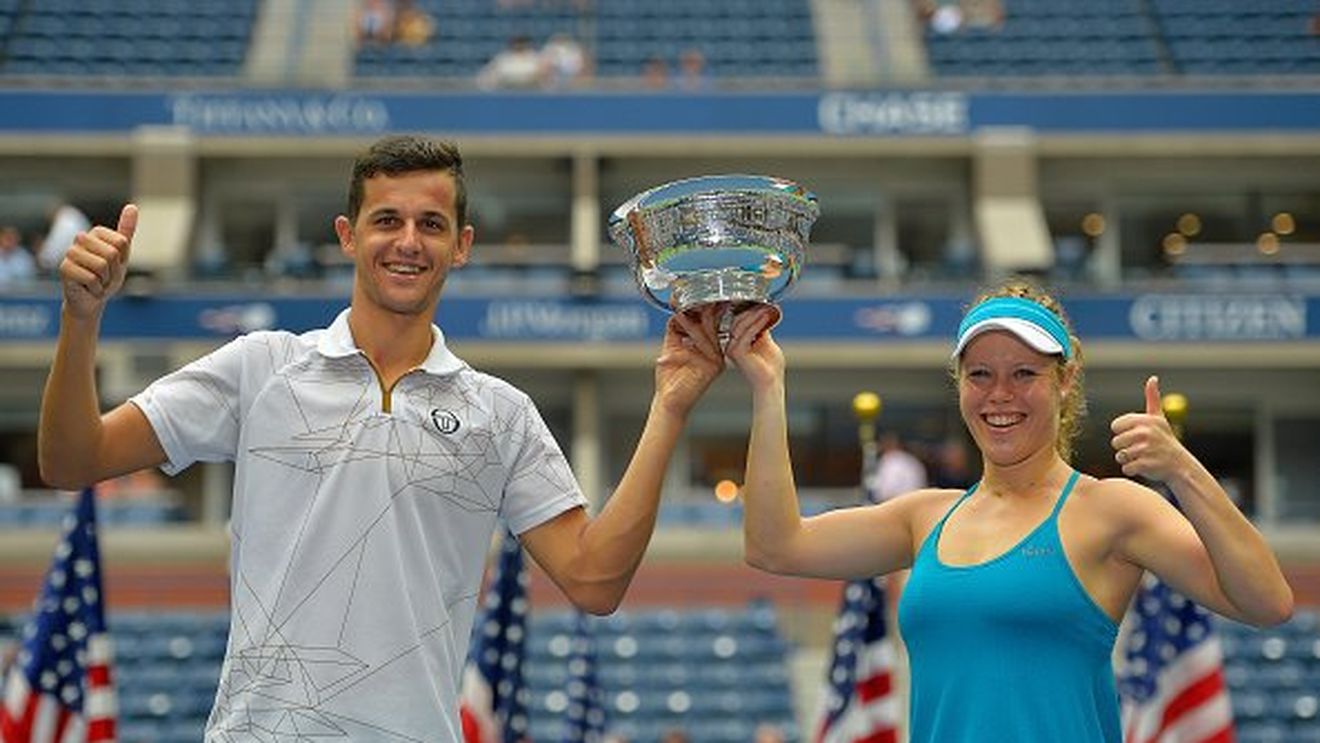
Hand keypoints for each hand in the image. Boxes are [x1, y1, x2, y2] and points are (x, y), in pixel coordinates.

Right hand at [60, 204, 136, 318]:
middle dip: (114, 271)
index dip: (122, 259)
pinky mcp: (64, 268)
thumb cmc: (106, 276)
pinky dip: (96, 288)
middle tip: (105, 276)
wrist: (91, 300)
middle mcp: (80, 239)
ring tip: (97, 282)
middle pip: (112, 253)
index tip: (114, 265)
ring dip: (105, 281)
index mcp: (96, 233)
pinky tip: (89, 288)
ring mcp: (70, 253)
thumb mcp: (121, 255)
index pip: (122, 242)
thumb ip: (126, 232)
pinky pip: (91, 278)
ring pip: (102, 266)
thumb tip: (132, 206)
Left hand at [653, 303, 725, 417]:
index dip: (700, 310)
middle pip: (711, 324)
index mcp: (708, 349)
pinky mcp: (714, 366)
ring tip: (679, 312)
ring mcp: (716, 359)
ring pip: (707, 330)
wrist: (668, 400)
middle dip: (701, 309)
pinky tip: (681, 321)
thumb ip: (675, 331)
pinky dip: (691, 330)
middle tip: (688, 297)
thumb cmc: (670, 380)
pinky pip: (705, 343)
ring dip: (691, 319)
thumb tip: (677, 312)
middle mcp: (715, 353)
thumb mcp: (671, 348)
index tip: (689, 297)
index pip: (708, 324)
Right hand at [723, 304, 782, 391]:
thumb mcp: (766, 342)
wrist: (772, 382)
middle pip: (737, 322)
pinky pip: (746, 333)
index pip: (739, 322)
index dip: (749, 312)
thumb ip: (761, 329)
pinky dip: (756, 323)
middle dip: (751, 312)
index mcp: (737, 344)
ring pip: (741, 325)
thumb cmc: (770, 368)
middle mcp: (732, 346)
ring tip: (765, 309)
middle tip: (763, 305)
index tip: (760, 304)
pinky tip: (765, 317)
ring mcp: (733, 349)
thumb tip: (761, 314)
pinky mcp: (737, 352)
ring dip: (754, 315)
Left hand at [1110, 376, 1189, 481]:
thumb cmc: (1165, 440)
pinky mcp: (1146, 464)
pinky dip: (1133, 470)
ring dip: (1128, 459)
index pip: (1115, 426)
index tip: (1136, 435)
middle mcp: (1145, 433)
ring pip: (1120, 456)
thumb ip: (1152, 398)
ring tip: (1142, 457)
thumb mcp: (1159, 418)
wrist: (1180, 464)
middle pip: (1115, 442)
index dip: (1123, 432)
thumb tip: (1153, 378)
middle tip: (1140, 449)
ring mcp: (1146, 449)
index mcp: (1145, 421)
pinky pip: (1126, 468)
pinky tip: (1144, 466)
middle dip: (1125, 448)